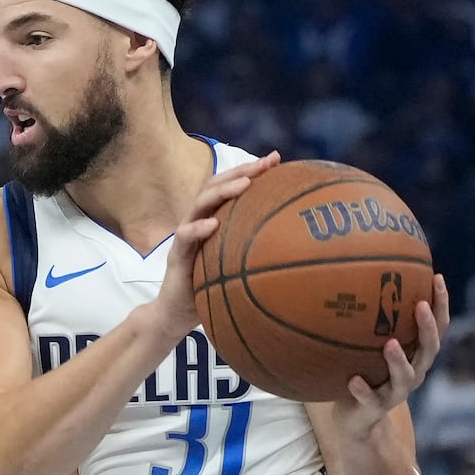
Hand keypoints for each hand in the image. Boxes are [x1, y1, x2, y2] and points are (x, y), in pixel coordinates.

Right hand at [149, 151, 280, 340]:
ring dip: (222, 192)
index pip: (230, 187)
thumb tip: (298, 249)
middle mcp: (198, 222)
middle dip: (240, 172)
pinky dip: (198, 229)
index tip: (276, 159)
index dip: (251, 171)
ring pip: (200, 204)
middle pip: (215, 186)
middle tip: (264, 164)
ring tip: (244, 185)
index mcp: (212, 220)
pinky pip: (186, 237)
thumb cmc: (209, 290)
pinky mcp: (176, 255)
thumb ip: (256, 253)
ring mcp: (185, 236)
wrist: (176, 315)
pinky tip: (213, 225)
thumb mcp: (237, 267)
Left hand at [332, 274, 449, 438]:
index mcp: (417, 355)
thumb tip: (362, 275)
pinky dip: (362, 390)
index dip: (440, 304)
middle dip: (427, 328)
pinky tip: (353, 380)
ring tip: (390, 344)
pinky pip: (369, 399)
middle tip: (419, 305)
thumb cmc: (366, 371)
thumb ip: (375, 320)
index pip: (437, 327)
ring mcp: (394, 392)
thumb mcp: (372, 345)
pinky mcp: (373, 408)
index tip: (436, 278)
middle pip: (429, 350)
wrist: (356, 419)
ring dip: (398, 360)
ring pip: (404, 378)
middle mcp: (413, 372)